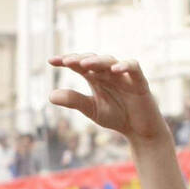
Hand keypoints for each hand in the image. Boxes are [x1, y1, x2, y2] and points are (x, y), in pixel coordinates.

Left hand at [48, 54, 168, 143]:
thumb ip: (73, 100)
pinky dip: (125, 66)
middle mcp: (108, 72)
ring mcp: (124, 75)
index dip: (66, 60)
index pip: (79, 64)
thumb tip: (50, 95)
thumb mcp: (92, 109)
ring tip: (85, 64)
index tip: (50, 61)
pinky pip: (133, 67)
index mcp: (96, 77)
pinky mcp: (139, 81)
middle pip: (93, 59)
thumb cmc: (116, 116)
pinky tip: (113, 70)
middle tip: (66, 61)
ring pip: (111, 61)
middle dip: (80, 59)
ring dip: (97, 61)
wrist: (139, 130)